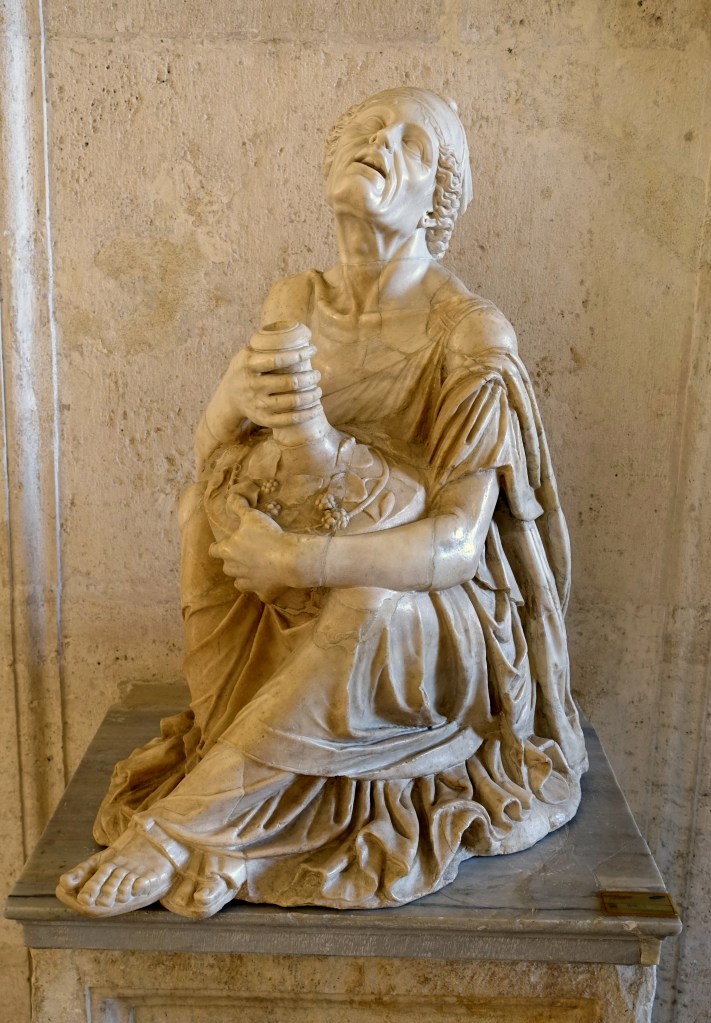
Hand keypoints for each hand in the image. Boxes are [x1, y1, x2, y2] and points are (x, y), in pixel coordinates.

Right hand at [207, 344, 321, 437]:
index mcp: (249, 365)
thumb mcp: (246, 354)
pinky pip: (289, 420)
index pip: (277, 359)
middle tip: (317, 374)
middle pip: (289, 383)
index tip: (312, 349)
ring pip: (292, 402)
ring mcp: (259, 404)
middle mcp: (253, 386)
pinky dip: (306, 414)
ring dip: (310, 396)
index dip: (298, 355)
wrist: (229, 398)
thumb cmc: (245, 370)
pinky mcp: (264, 419)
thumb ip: (265, 345)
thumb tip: (295, 331)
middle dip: (309, 378)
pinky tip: (317, 407)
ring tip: (318, 390)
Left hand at [209, 500, 322, 600]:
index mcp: (228, 551)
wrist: (291, 559)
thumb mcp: (252, 516)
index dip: (217, 547)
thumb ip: (238, 507)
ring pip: (239, 582)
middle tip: (244, 553)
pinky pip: (259, 592)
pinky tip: (270, 582)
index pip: (213, 551)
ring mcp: (249, 583)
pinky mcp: (263, 593)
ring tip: (254, 569)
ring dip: (244, 576)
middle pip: (226, 567)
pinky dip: (262, 588)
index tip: (222, 544)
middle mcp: (234, 570)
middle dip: (232, 561)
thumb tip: (230, 496)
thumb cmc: (269, 536)